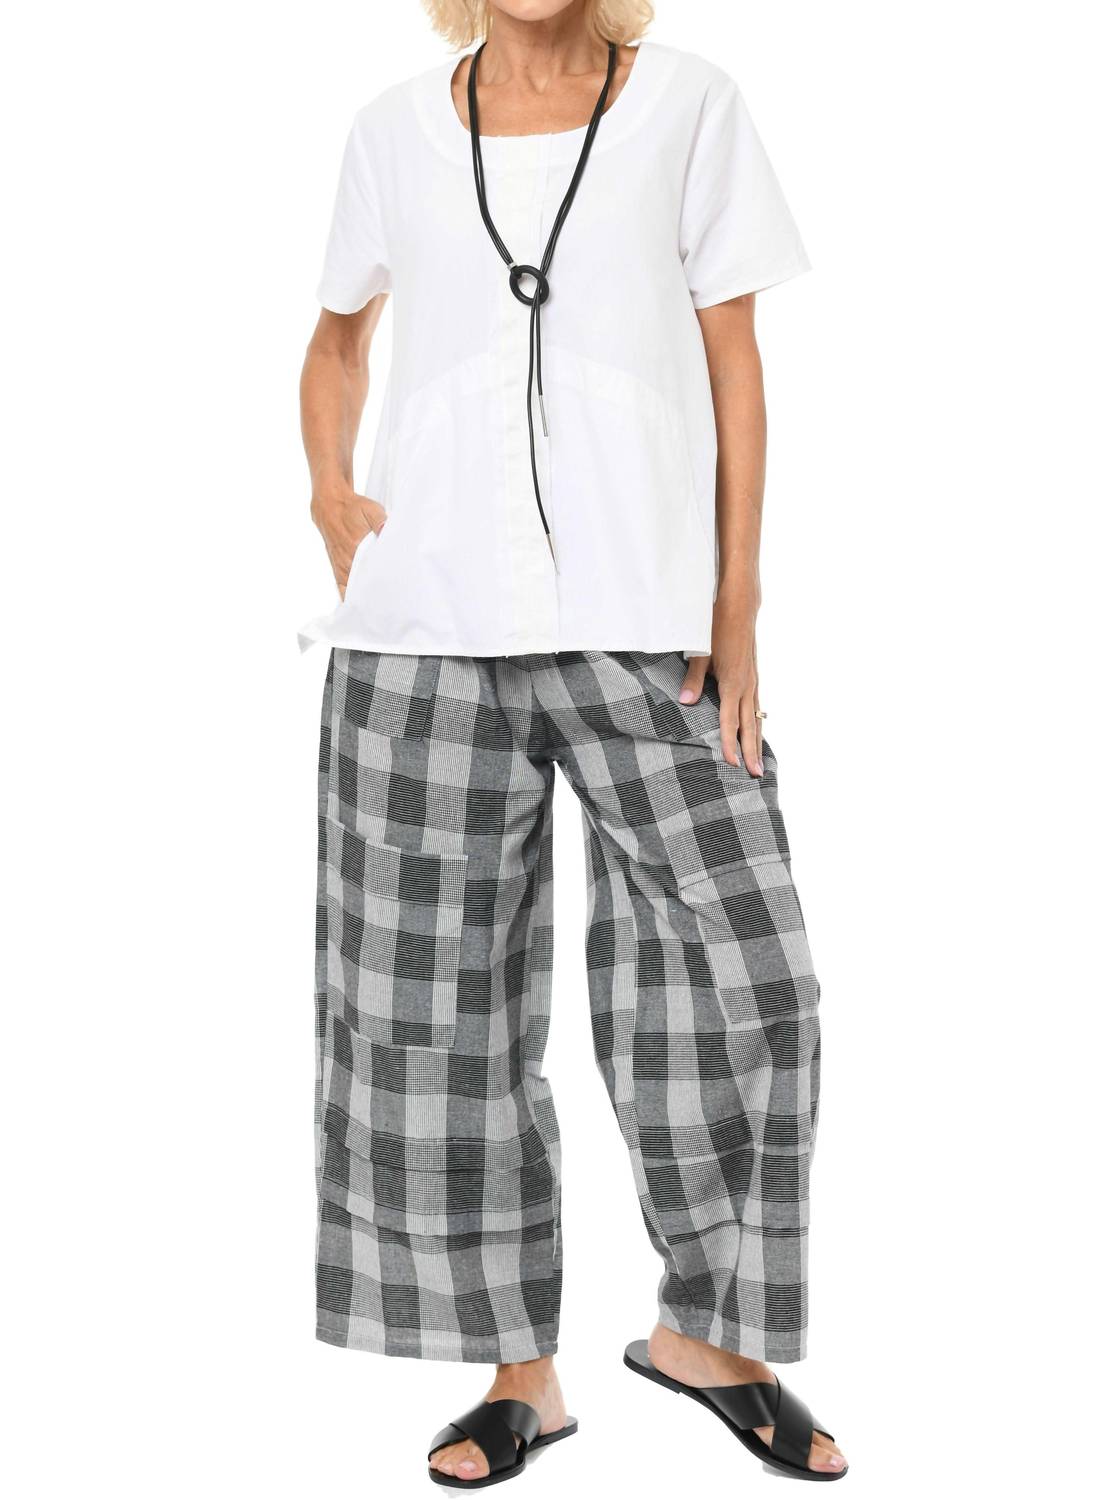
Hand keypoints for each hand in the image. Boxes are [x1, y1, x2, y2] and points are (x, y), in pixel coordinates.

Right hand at [310, 485, 387, 598]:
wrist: (329, 505)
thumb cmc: (352, 507)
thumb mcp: (370, 509)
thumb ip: (379, 521)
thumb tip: (385, 531)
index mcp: (355, 546)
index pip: (371, 570)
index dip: (382, 582)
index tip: (393, 591)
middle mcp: (346, 559)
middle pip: (363, 583)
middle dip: (375, 593)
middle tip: (389, 602)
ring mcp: (340, 564)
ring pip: (352, 588)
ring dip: (363, 596)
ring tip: (377, 606)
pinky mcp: (336, 567)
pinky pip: (341, 587)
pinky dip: (348, 596)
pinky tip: (357, 605)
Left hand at [679, 593, 763, 774]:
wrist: (740, 605)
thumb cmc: (717, 626)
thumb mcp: (701, 652)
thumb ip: (693, 679)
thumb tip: (685, 703)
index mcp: (733, 682)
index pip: (729, 720)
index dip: (729, 744)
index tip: (730, 764)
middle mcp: (746, 685)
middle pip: (749, 725)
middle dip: (751, 751)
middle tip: (756, 775)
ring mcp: (752, 680)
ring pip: (756, 717)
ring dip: (757, 740)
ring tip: (759, 762)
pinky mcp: (752, 676)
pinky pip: (756, 705)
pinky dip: (757, 722)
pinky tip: (756, 730)